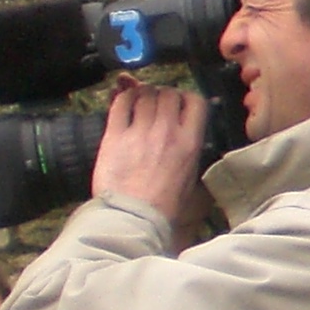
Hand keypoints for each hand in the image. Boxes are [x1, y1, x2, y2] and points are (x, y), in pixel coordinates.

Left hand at [91, 79, 211, 226]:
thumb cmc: (164, 204)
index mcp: (190, 142)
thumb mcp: (190, 177)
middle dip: (163, 94)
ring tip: (139, 101)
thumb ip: (189, 151)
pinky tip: (124, 102)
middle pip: (168, 94)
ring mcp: (140, 132)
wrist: (134, 216)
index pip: (195, 102)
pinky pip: (121, 104)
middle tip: (156, 102)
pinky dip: (123, 98)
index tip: (179, 103)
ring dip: (142, 93)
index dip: (186, 97)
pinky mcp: (115, 135)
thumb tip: (185, 136)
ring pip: (144, 94)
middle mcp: (167, 131)